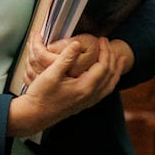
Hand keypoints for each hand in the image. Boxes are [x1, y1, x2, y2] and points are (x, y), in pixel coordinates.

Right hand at [8, 38, 124, 137]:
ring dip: (116, 71)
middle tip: (108, 43)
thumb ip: (66, 58)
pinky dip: (110, 81)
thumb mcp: (51, 74)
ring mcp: (88, 101)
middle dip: (112, 58)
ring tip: (119, 61)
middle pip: (110, 75)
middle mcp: (90, 95)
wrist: (35, 115)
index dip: (105, 51)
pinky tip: (106, 77)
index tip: (101, 39)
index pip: (103, 66)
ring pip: (110, 85)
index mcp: (85, 87)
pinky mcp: (84, 103)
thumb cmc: (41, 95)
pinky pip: (104, 91)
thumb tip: (78, 44)